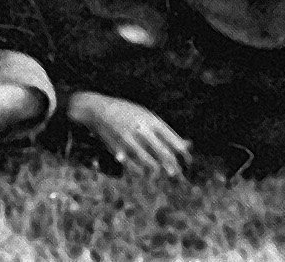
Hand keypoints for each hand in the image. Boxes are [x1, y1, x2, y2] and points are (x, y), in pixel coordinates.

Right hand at [69, 91, 191, 175]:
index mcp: (151, 121)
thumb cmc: (126, 113)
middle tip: (178, 176)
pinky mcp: (118, 149)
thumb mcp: (147, 116)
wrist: (96, 108)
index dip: (184, 155)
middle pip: (164, 154)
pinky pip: (134, 167)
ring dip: (159, 173)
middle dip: (174, 168)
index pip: (174, 142)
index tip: (188, 163)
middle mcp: (142, 130)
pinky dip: (141, 172)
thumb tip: (188, 145)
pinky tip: (143, 173)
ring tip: (161, 175)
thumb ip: (166, 131)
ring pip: (150, 163)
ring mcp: (129, 140)